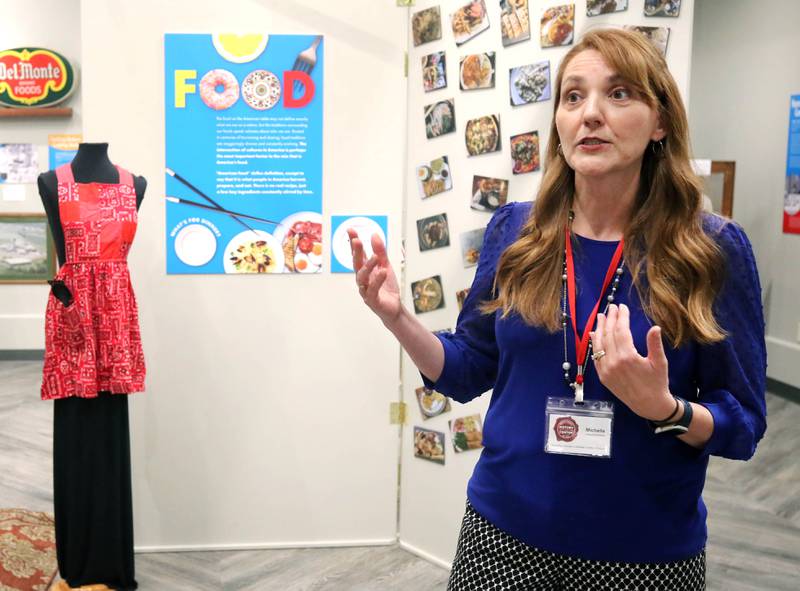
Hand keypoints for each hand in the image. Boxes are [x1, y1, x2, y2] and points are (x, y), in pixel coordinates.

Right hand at [348, 229, 401, 325]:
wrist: (394, 308)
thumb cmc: (387, 288)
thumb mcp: (385, 265)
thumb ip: (380, 251)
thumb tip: (374, 235)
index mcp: (365, 270)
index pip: (358, 254)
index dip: (354, 243)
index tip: (351, 230)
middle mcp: (363, 279)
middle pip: (357, 264)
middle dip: (356, 252)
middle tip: (357, 240)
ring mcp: (365, 290)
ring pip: (362, 277)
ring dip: (368, 266)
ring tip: (375, 257)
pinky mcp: (372, 300)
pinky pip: (372, 290)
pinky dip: (377, 281)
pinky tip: (383, 272)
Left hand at [590, 304, 674, 420]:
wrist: (649, 405)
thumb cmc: (657, 382)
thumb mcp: (660, 363)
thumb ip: (655, 344)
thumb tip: (655, 327)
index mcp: (628, 357)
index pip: (621, 331)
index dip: (621, 317)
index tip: (622, 307)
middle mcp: (614, 363)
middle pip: (609, 335)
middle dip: (610, 319)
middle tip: (612, 307)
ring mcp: (606, 370)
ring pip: (599, 344)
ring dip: (599, 328)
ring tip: (601, 316)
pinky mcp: (602, 376)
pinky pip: (595, 356)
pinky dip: (594, 344)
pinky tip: (595, 334)